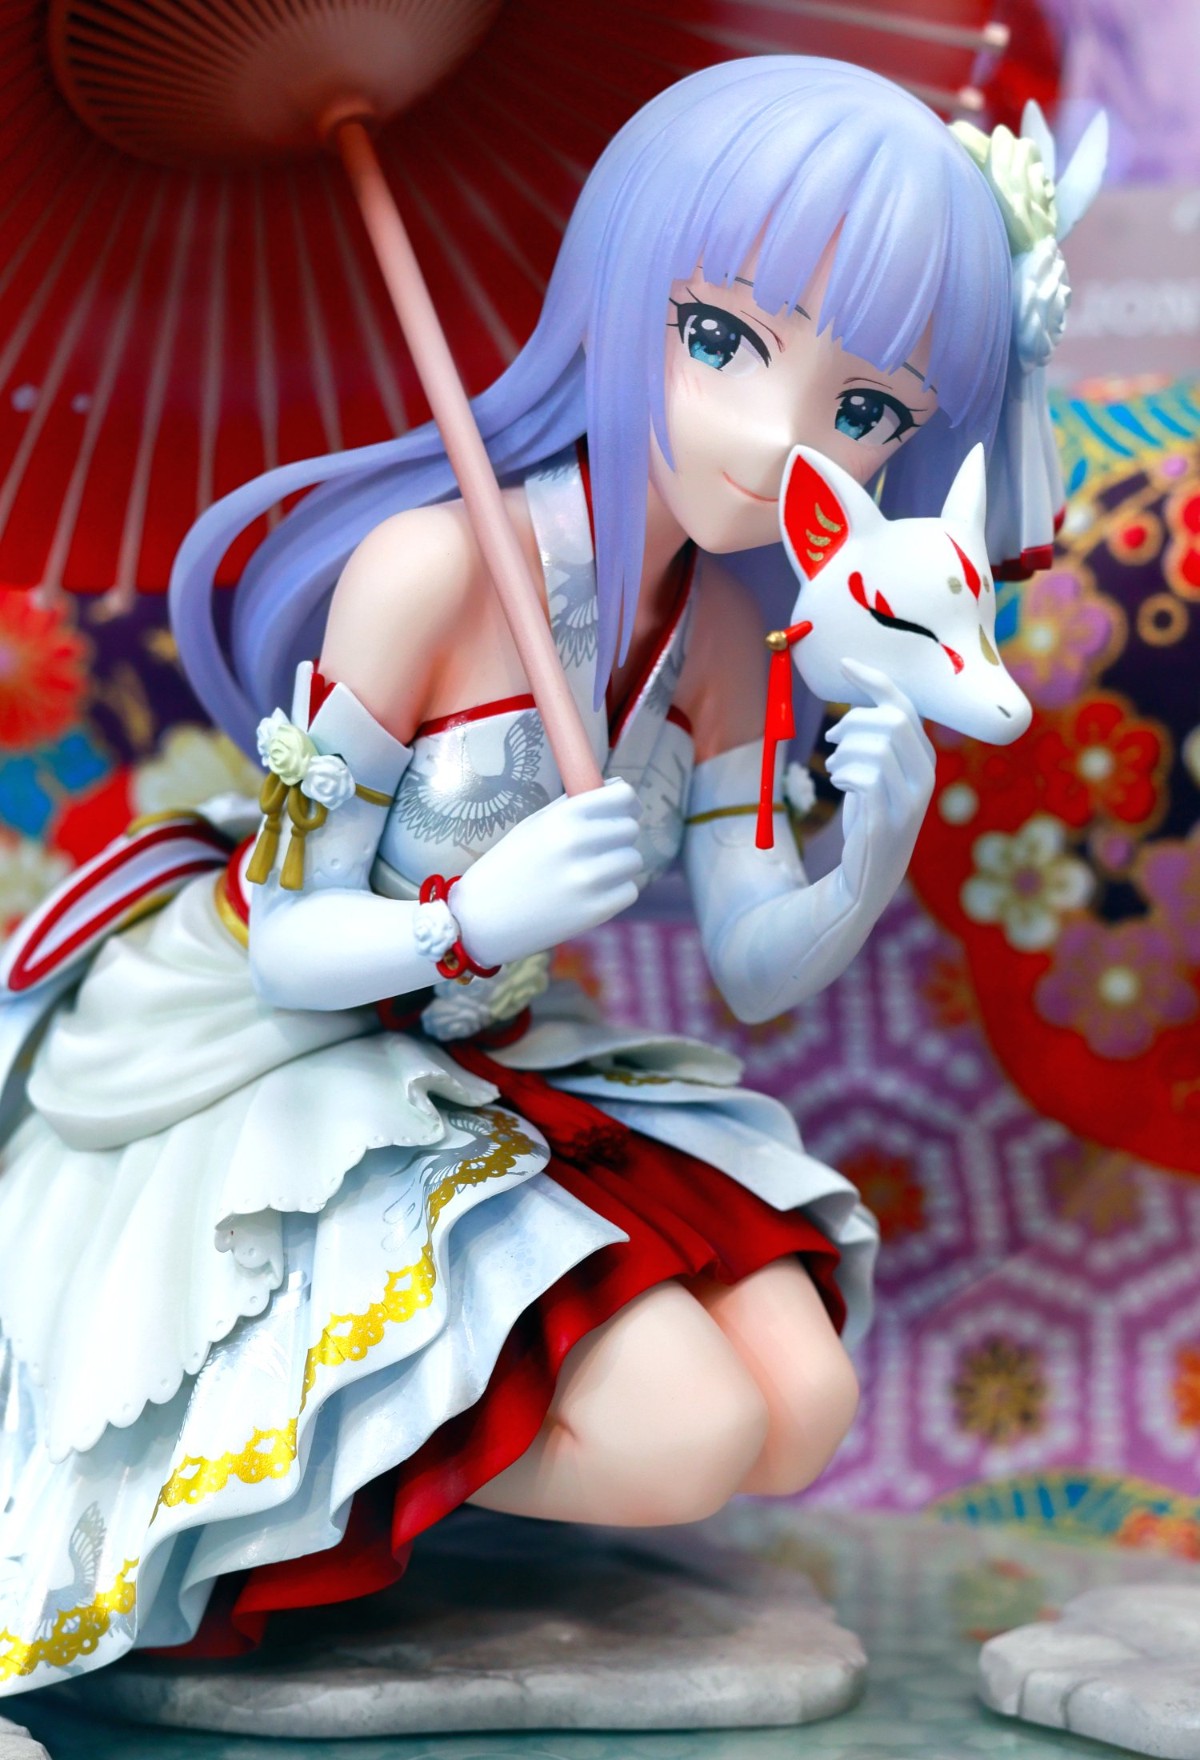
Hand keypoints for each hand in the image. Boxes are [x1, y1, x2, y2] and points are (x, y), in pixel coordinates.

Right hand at [451, 778, 642, 966]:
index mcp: (563, 818)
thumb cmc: (509, 866)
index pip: (622, 796)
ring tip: (591, 872)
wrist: (483, 918)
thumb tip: (618, 788)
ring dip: (618, 864)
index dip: (627, 802)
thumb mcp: (535, 824)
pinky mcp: (597, 910)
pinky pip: (629, 890)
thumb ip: (575, 805)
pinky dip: (615, 891)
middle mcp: (579, 844)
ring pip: (633, 860)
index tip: (624, 809)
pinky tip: (590, 893)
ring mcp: (589, 880)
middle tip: (598, 847)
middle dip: (619, 835)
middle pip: (630, 828)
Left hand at [827, 659, 935, 904]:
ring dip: (844, 752)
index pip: (904, 706)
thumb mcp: (876, 772)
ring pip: (877, 747)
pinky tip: (840, 783)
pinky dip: (844, 773)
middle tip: (832, 739)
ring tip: (834, 768)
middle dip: (852, 722)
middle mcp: (925, 775)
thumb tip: (862, 698)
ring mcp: (911, 800)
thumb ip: (877, 739)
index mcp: (924, 757)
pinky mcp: (890, 820)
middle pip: (891, 721)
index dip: (874, 681)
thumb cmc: (867, 816)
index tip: (845, 664)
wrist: (867, 874)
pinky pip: (865, 777)